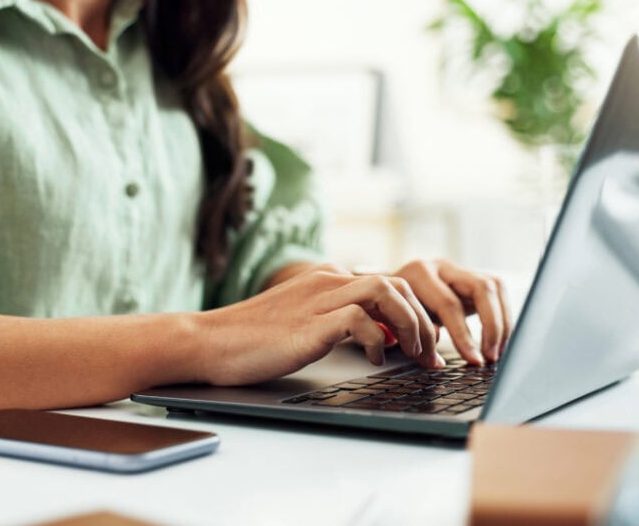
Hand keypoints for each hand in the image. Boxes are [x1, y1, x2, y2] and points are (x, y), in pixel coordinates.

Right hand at [197, 268, 444, 386]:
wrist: (209, 342)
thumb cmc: (252, 340)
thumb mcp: (305, 322)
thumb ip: (338, 320)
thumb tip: (377, 336)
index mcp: (328, 278)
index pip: (389, 282)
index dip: (415, 312)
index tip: (425, 343)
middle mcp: (327, 280)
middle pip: (397, 283)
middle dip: (422, 320)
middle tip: (429, 354)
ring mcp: (318, 299)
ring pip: (385, 292)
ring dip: (409, 324)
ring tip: (412, 353)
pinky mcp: (309, 324)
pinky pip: (358, 320)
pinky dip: (376, 341)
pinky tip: (374, 360)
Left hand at [393, 259, 510, 364]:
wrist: (391, 293)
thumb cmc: (393, 311)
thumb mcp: (398, 320)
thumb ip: (417, 332)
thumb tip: (437, 348)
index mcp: (419, 273)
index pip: (449, 304)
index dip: (463, 335)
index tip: (474, 360)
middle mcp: (442, 266)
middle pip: (481, 288)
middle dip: (491, 326)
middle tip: (491, 356)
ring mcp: (459, 269)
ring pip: (494, 287)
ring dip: (502, 321)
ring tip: (499, 351)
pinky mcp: (472, 277)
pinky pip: (497, 292)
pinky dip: (503, 317)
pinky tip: (500, 340)